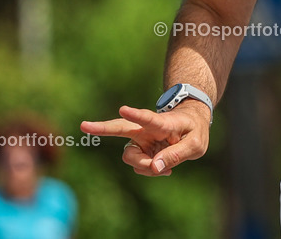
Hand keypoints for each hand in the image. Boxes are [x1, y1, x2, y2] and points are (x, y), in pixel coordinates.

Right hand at [80, 102, 209, 175]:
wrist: (192, 127)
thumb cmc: (195, 130)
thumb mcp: (196, 143)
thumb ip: (177, 154)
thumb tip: (154, 167)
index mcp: (162, 122)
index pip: (148, 118)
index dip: (136, 114)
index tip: (123, 109)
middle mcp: (146, 129)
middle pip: (121, 128)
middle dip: (102, 128)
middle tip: (84, 126)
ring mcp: (141, 140)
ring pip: (130, 157)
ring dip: (144, 167)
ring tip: (166, 168)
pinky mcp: (140, 151)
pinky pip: (139, 167)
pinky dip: (150, 171)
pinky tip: (164, 168)